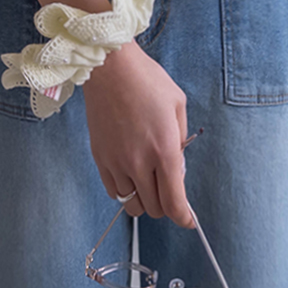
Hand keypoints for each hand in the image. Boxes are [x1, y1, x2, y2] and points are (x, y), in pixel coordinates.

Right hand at [83, 40, 194, 228]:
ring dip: (144, 198)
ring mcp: (116, 162)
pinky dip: (125, 190)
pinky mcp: (100, 158)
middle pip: (154, 208)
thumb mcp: (178, 104)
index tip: (187, 219)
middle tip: (169, 187)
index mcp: (164, 150)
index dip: (183, 217)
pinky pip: (113, 191)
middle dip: (166, 205)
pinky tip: (131, 173)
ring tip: (149, 179)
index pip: (174, 203)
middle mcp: (139, 162)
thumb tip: (177, 162)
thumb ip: (181, 138)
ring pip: (131, 204)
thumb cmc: (147, 81)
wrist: (110, 68)